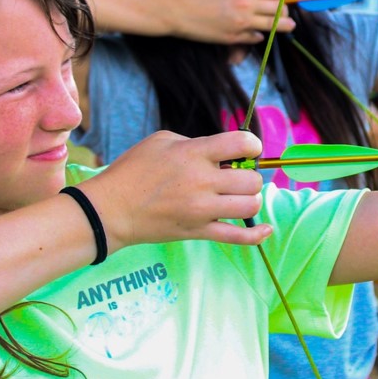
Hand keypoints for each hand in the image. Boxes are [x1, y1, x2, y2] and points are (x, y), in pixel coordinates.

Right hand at [82, 130, 269, 252]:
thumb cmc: (133, 170)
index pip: (242, 143)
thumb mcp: (162, 141)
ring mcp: (202, 210)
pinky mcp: (199, 232)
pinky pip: (238, 237)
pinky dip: (257, 235)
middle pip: (251, 179)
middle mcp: (202, 182)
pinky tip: (266, 228)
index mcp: (194, 154)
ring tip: (237, 195)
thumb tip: (223, 154)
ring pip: (250, 206)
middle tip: (236, 175)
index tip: (246, 149)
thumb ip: (196, 143)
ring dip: (250, 199)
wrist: (111, 210)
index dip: (252, 145)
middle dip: (250, 175)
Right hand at [173, 0, 294, 44]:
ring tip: (289, 25)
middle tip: (287, 13)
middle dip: (286, 10)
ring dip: (283, 25)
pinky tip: (257, 33)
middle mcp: (246, 5)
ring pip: (273, 25)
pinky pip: (255, 38)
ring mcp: (241, 23)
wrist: (177, 10)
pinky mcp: (234, 38)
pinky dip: (258, 35)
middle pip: (280, 8)